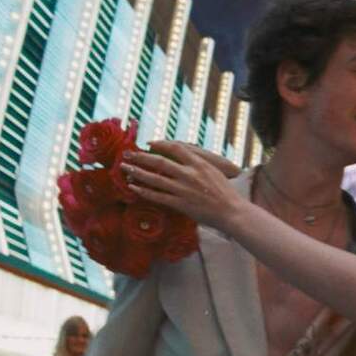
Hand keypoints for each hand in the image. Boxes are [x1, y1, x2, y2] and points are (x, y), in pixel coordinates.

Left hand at [120, 140, 245, 229]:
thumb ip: (198, 163)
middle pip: (159, 162)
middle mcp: (189, 174)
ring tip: (125, 169)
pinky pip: (157, 197)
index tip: (148, 143)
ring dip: (137, 173)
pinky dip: (144, 192)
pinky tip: (133, 188)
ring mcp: (184, 190)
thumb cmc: (225, 192)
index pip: (175, 148)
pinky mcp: (180, 204)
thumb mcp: (214, 171)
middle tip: (127, 154)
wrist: (231, 212)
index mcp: (199, 164)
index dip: (160, 144)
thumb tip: (183, 156)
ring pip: (155, 179)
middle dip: (141, 157)